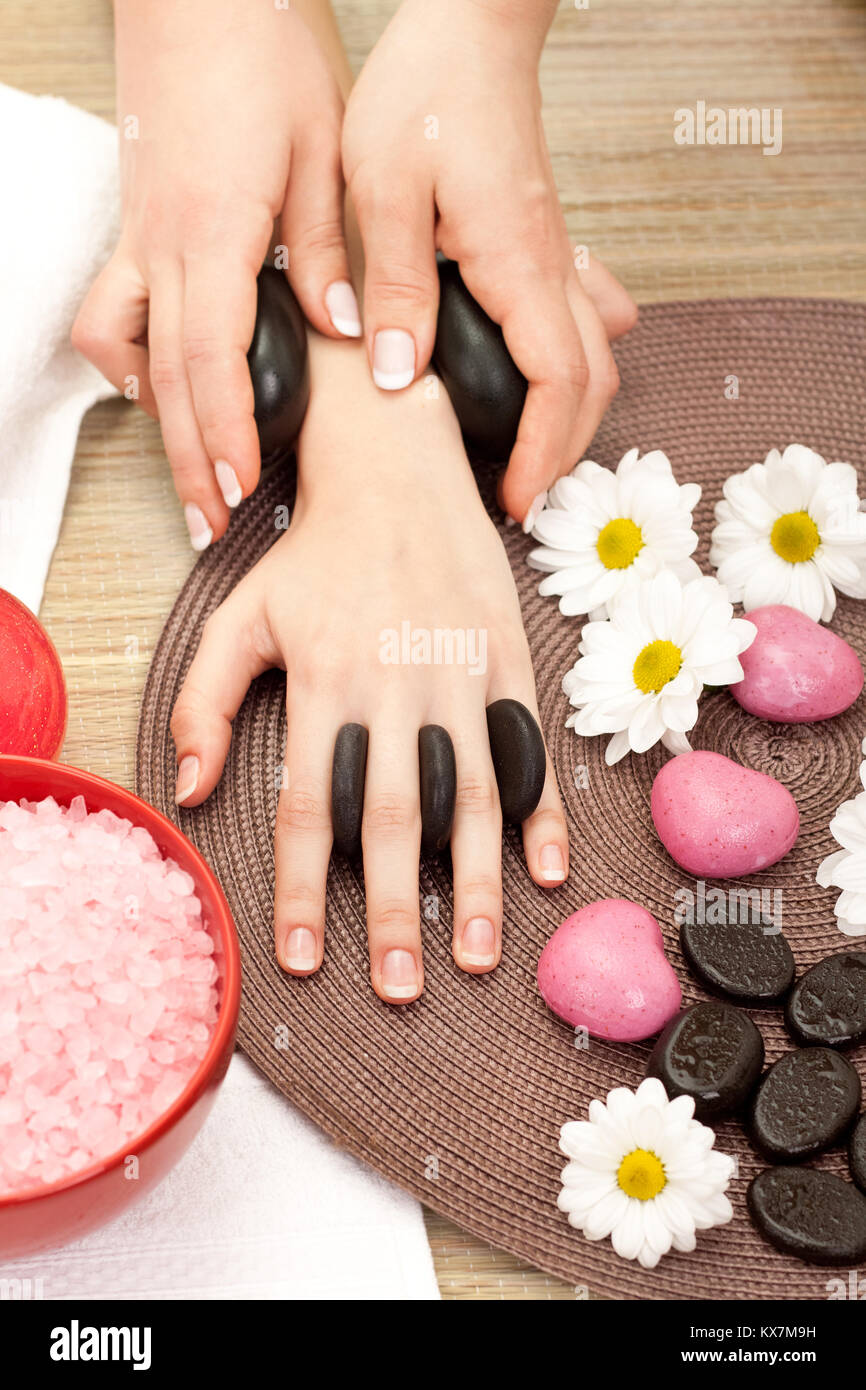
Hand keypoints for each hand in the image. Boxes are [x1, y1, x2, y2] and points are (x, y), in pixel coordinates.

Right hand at [72, 0, 358, 549]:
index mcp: (215, 231)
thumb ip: (324, 253)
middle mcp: (162, 244)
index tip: (243, 488)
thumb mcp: (322, 154)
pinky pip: (111, 311)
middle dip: (187, 458)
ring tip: (190, 467)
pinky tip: (165, 382)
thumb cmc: (262, 53)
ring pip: (123, 349)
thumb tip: (341, 333)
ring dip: (153, 418)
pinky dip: (131, 360)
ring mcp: (138, 237)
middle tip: (210, 521)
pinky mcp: (135, 226)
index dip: (225, 433)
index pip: (212, 358)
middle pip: (163, 378)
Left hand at [169, 334, 568, 1002]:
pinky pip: (527, 749)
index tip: (301, 958)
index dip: (303, 888)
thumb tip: (191, 790)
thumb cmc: (314, 553)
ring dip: (477, 883)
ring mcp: (461, 673)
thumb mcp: (240, 613)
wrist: (400, 469)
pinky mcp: (509, 659)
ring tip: (479, 958)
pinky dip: (541, 813)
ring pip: (472, 795)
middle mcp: (397, 685)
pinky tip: (545, 872)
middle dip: (395, 909)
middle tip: (397, 987)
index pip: (312, 806)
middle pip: (396, 817)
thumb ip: (206, 698)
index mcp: (326, 680)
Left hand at [341, 0, 637, 525]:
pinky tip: (555, 377)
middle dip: (564, 451)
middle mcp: (550, 268)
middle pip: (592, 383)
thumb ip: (393, 286)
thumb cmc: (428, 91)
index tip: (513, 497)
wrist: (472, 27)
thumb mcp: (384, 188)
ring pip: (594, 355)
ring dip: (571, 414)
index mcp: (517, 264)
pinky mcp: (542, 245)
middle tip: (522, 495)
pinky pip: (581, 316)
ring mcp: (554, 258)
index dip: (542, 452)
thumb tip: (397, 375)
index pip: (558, 384)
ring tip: (530, 455)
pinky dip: (575, 364)